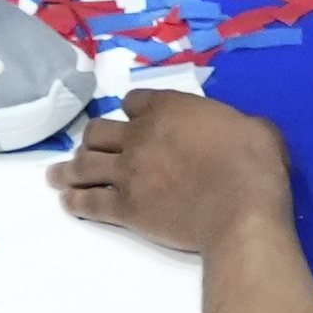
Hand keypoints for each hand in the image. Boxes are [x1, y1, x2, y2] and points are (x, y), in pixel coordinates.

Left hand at [54, 88, 290, 255]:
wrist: (241, 211)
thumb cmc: (255, 165)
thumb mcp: (256, 128)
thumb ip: (234, 124)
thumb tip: (239, 132)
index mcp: (168, 108)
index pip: (133, 101)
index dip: (133, 111)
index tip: (135, 121)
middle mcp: (139, 135)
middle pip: (97, 131)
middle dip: (92, 139)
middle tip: (90, 149)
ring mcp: (127, 172)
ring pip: (83, 164)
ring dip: (67, 169)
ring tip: (56, 175)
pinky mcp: (125, 208)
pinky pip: (89, 202)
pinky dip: (75, 201)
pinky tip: (67, 202)